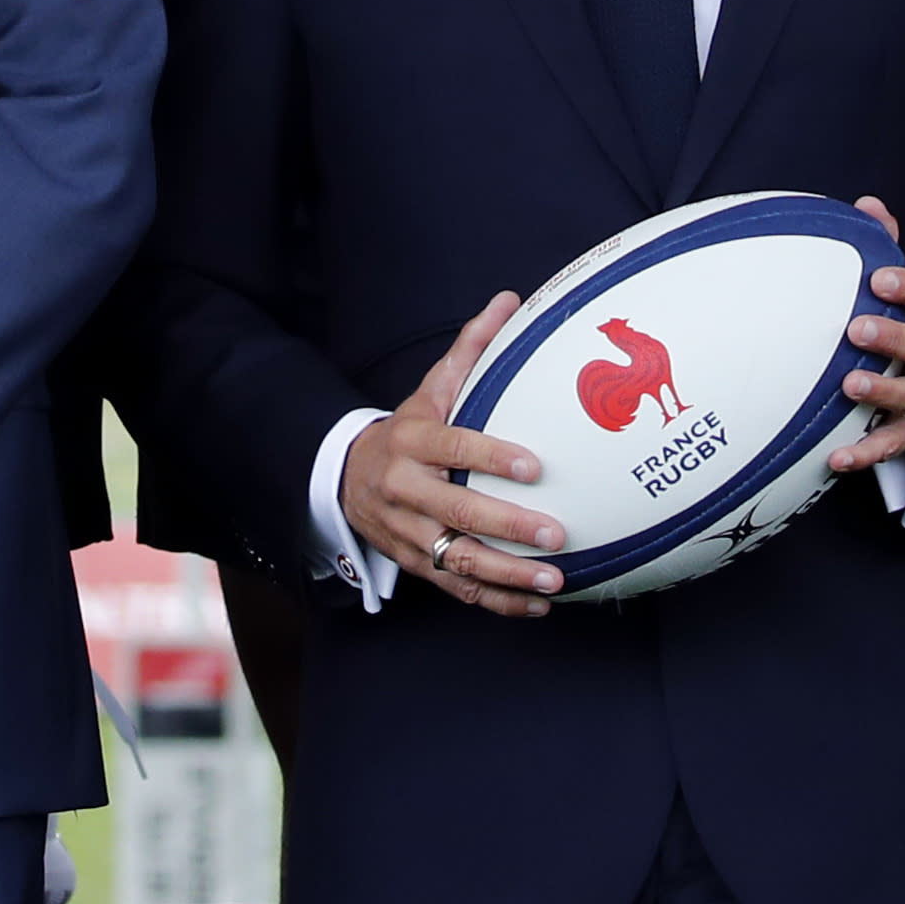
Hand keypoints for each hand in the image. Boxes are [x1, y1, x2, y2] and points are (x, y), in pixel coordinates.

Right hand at [345, 290, 563, 617]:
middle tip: (557, 534)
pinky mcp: (418, 565)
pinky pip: (459, 588)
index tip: (535, 466)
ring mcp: (410, 534)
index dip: (492, 458)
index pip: (453, 448)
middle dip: (509, 526)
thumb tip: (509, 299)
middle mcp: (405, 491)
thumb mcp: (430, 388)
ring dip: (508, 574)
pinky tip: (538, 604)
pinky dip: (499, 601)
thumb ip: (470, 349)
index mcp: (410, 442)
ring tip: (555, 579)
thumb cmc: (408, 430)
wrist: (348, 479)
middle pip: (458, 513)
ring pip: (459, 560)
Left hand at [831, 201, 904, 475]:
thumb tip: (868, 205)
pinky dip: (867, 452)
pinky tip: (836, 456)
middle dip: (896, 338)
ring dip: (883, 391)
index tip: (879, 277)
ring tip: (849, 385)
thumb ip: (884, 247)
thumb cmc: (900, 323)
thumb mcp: (895, 288)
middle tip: (857, 329)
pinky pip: (896, 446)